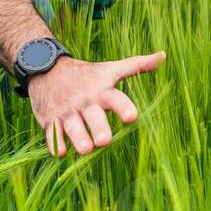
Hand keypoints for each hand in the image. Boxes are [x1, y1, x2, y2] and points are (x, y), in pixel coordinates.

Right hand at [27, 51, 165, 156]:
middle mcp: (85, 101)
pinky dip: (55, 142)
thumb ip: (137, 66)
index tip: (132, 116)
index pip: (115, 98)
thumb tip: (163, 56)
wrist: (47, 69)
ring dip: (79, 137)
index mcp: (102, 91)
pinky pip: (52, 133)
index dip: (124, 107)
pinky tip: (59, 153)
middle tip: (105, 141)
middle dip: (99, 127)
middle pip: (93, 115)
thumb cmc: (86, 75)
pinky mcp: (50, 119)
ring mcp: (67, 111)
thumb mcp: (110, 69)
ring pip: (73, 126)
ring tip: (86, 150)